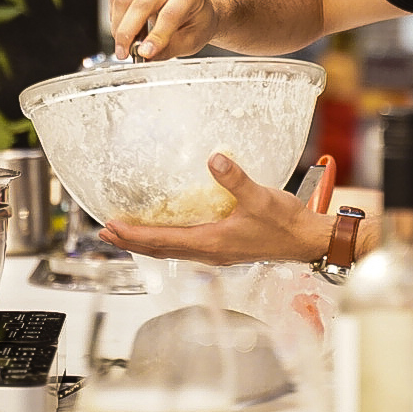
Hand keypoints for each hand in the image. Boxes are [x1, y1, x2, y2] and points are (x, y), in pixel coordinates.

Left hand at [98, 153, 333, 265]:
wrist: (306, 240)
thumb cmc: (285, 223)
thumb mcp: (259, 197)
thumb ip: (235, 178)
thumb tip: (213, 158)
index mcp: (211, 243)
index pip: (161, 241)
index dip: (134, 235)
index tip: (112, 227)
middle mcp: (208, 252)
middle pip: (159, 250)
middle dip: (131, 241)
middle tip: (106, 231)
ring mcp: (215, 252)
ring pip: (170, 250)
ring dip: (146, 242)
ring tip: (126, 232)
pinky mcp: (223, 247)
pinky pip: (184, 246)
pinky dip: (165, 240)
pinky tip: (165, 230)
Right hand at [108, 0, 218, 60]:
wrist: (195, 5)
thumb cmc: (195, 22)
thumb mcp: (191, 41)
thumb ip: (168, 49)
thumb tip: (145, 55)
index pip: (170, 14)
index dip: (155, 36)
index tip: (144, 53)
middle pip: (142, 4)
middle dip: (127, 33)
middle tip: (124, 53)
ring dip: (118, 26)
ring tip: (124, 43)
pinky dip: (115, 16)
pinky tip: (123, 27)